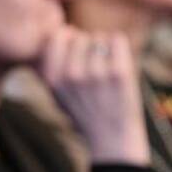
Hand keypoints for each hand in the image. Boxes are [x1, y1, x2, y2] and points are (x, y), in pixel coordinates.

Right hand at [36, 26, 149, 165]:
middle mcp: (70, 76)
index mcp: (51, 79)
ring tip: (106, 73)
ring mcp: (95, 74)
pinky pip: (117, 39)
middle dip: (88, 47)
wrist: (111, 142)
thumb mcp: (57, 94)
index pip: (56, 37)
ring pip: (99, 37)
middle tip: (94, 70)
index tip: (75, 56)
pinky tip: (118, 66)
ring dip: (105, 50)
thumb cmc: (85, 114)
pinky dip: (120, 48)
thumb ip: (55, 65)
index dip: (67, 41)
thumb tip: (65, 29)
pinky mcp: (119, 73)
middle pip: (80, 36)